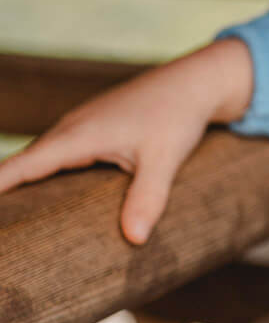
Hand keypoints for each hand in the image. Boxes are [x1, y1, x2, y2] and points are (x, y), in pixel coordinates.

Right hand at [0, 38, 254, 244]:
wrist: (194, 83)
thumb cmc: (177, 117)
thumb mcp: (165, 159)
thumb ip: (148, 198)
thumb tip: (135, 239)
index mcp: (78, 136)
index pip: (21, 166)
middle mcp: (70, 129)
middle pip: (22, 164)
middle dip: (2, 190)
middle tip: (2, 229)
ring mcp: (79, 126)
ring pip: (39, 158)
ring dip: (19, 181)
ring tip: (9, 218)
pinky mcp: (91, 129)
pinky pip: (54, 154)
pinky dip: (40, 172)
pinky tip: (39, 195)